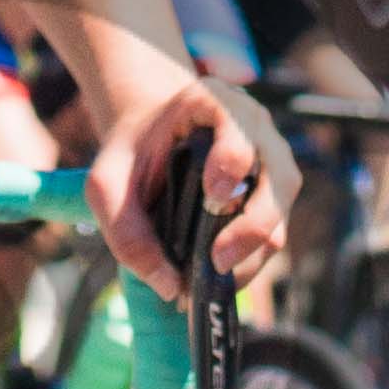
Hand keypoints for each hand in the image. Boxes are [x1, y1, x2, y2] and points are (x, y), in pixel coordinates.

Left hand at [85, 70, 292, 302]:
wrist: (149, 138)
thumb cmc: (130, 154)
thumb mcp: (106, 185)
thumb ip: (126, 232)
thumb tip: (170, 286)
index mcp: (215, 103)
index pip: (240, 128)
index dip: (233, 162)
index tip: (213, 195)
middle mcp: (255, 129)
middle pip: (279, 178)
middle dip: (253, 225)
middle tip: (217, 261)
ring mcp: (271, 162)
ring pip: (282, 211)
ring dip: (253, 252)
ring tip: (214, 278)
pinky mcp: (272, 196)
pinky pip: (275, 232)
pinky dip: (250, 260)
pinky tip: (220, 276)